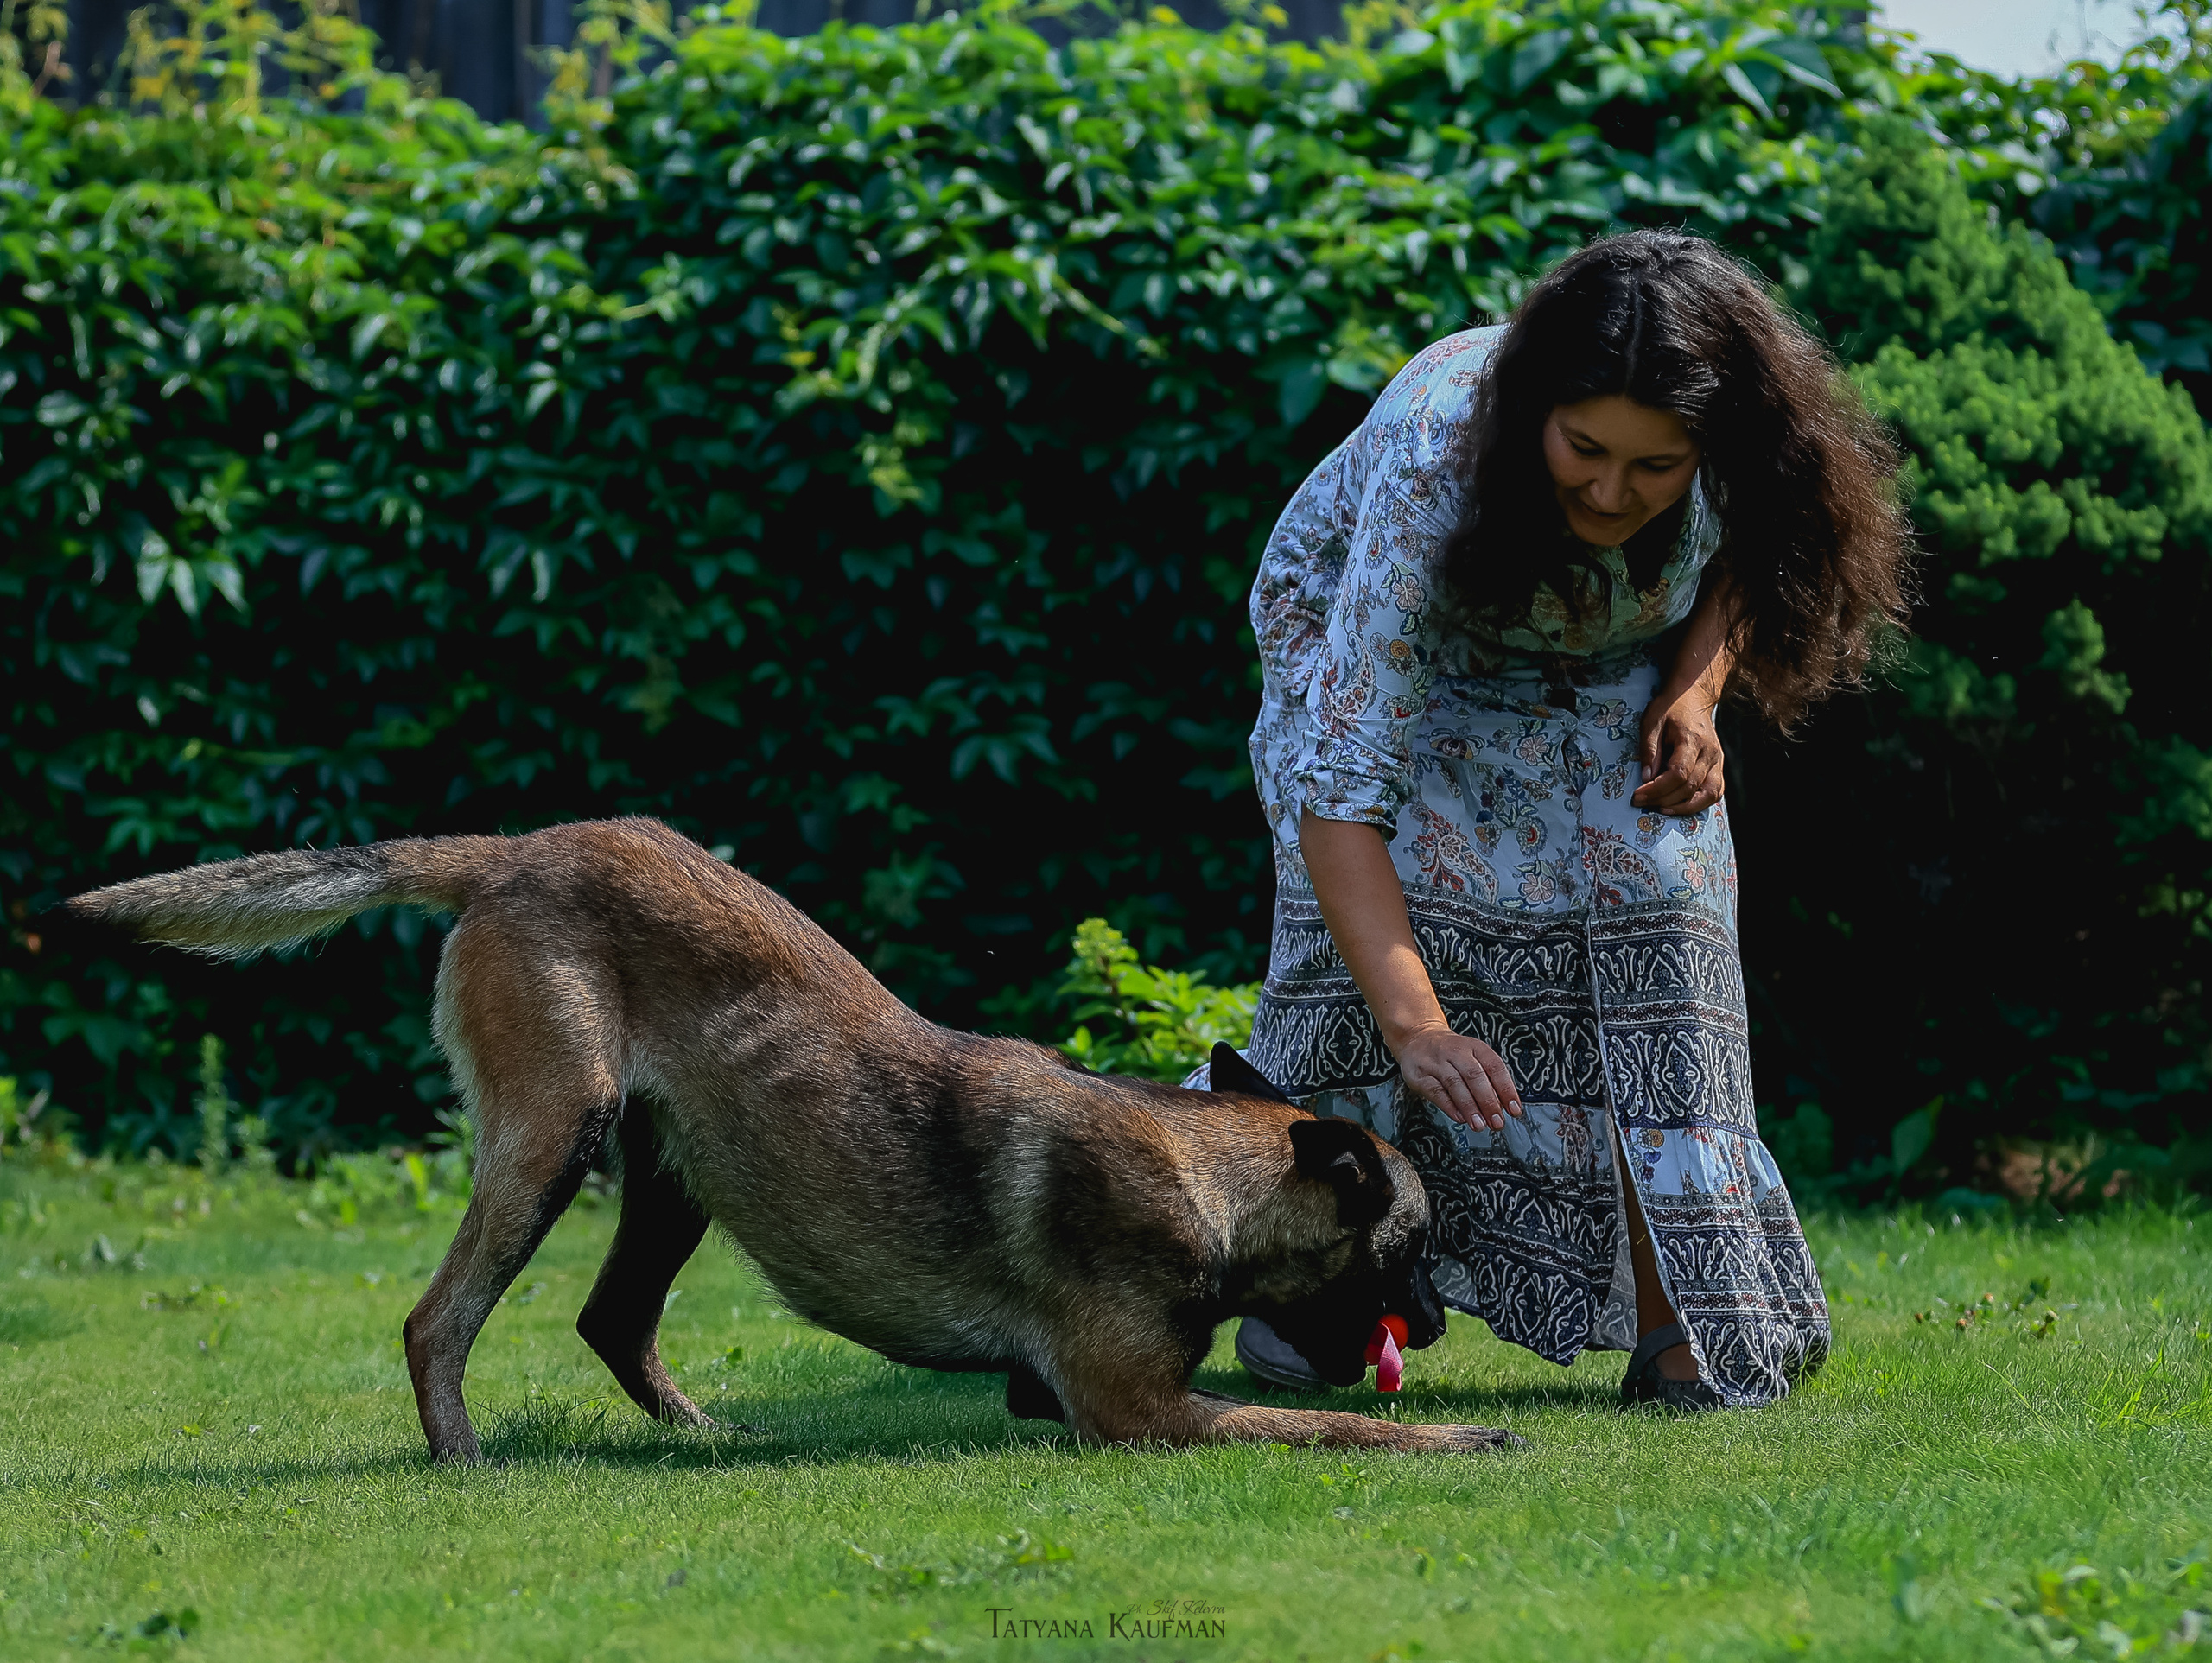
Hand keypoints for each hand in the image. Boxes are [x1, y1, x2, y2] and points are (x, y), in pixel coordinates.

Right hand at [1392, 1024, 1522, 1129]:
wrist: (1417, 1037)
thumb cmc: (1450, 1052)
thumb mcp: (1472, 1057)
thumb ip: (1486, 1079)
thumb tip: (1503, 1106)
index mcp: (1474, 1047)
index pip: (1494, 1067)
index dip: (1506, 1089)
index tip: (1514, 1109)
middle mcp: (1456, 1052)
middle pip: (1475, 1076)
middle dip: (1488, 1102)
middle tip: (1497, 1122)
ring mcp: (1436, 1063)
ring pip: (1455, 1083)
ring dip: (1470, 1107)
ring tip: (1479, 1124)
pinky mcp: (1420, 1075)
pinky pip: (1435, 1091)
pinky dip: (1449, 1106)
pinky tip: (1459, 1117)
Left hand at [1633, 689, 1724, 815]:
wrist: (1693, 697)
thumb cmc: (1669, 708)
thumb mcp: (1651, 722)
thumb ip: (1649, 750)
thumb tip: (1646, 778)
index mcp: (1692, 740)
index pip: (1678, 774)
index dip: (1657, 789)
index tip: (1638, 796)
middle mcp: (1710, 753)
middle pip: (1690, 787)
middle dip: (1663, 800)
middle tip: (1641, 803)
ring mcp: (1718, 761)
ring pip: (1708, 794)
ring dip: (1683, 808)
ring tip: (1660, 810)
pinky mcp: (1719, 767)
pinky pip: (1715, 792)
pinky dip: (1698, 804)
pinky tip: (1679, 806)